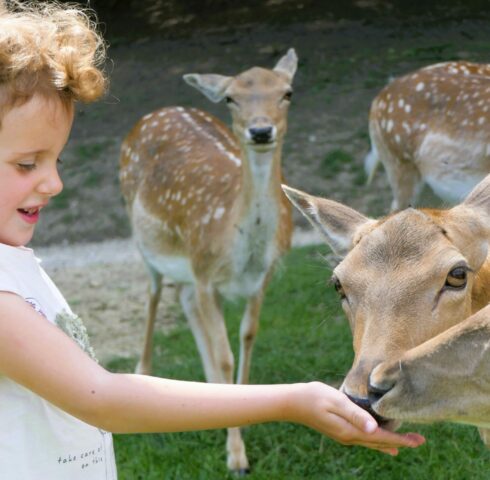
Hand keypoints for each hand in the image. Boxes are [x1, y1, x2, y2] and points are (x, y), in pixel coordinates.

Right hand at [287, 382, 424, 454]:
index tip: (419, 440)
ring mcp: (344, 435)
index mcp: (350, 431)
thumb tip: (374, 429)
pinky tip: (380, 441)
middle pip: (380, 442)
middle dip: (400, 441)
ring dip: (389, 441)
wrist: (293, 403)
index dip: (401, 439)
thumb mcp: (336, 402)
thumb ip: (355, 415)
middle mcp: (349, 437)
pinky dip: (376, 440)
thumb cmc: (314, 397)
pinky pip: (364, 439)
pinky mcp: (339, 430)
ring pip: (372, 442)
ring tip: (405, 443)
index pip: (382, 437)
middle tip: (420, 440)